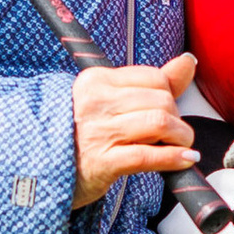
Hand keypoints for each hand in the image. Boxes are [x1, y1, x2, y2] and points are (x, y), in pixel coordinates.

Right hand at [72, 55, 196, 206]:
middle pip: (161, 100)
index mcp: (96, 81)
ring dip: (180, 137)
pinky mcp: (103, 162)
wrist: (45, 171)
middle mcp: (96, 102)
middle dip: (177, 118)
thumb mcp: (110, 102)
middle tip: (172, 133)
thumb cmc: (82, 135)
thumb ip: (152, 82)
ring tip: (181, 145)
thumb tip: (187, 61)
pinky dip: (174, 158)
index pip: (154, 78)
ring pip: (159, 124)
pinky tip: (184, 159)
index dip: (170, 95)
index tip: (167, 111)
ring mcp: (98, 132)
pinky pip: (148, 156)